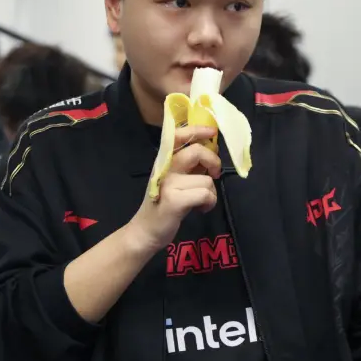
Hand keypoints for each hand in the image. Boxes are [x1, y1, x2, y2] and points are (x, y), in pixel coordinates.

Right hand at [129, 125, 221, 253]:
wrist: (146, 231)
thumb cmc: (163, 205)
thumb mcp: (174, 179)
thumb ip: (189, 165)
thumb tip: (211, 149)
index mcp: (164, 160)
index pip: (177, 135)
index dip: (197, 129)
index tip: (212, 131)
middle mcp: (164, 168)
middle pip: (197, 151)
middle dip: (214, 161)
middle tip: (214, 174)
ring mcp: (168, 184)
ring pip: (206, 179)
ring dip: (211, 192)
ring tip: (202, 201)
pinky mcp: (175, 201)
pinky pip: (205, 194)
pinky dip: (209, 202)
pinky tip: (201, 209)